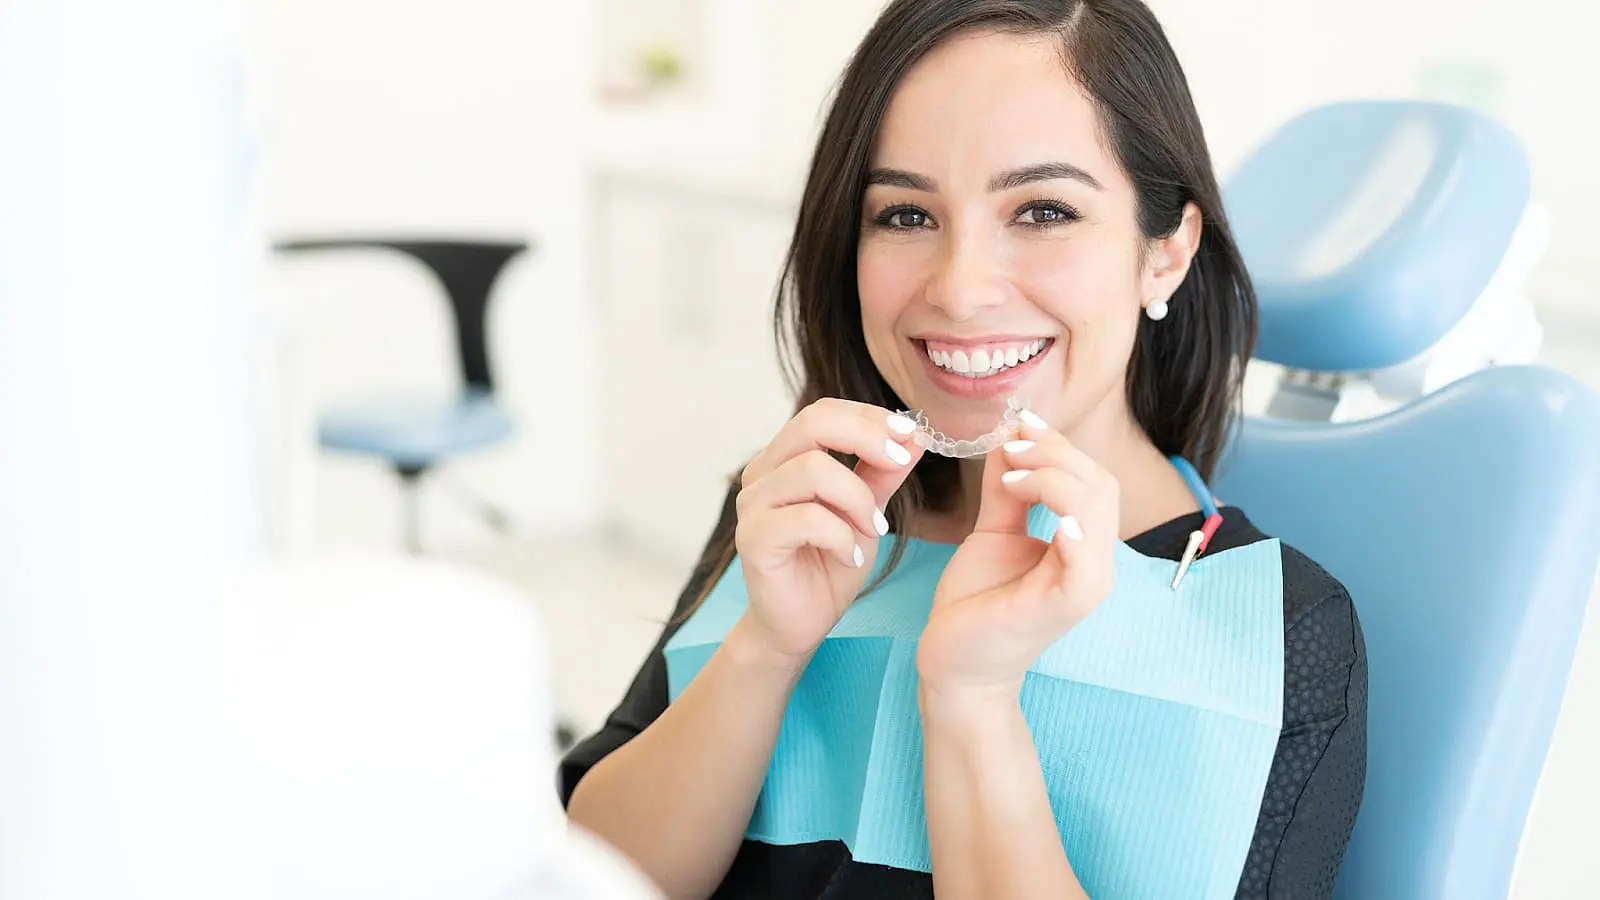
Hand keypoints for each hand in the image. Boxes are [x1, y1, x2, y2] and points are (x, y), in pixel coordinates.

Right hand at [734, 399, 924, 663]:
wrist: (800, 624)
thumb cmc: (828, 565)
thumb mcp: (865, 512)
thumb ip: (883, 474)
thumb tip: (916, 435)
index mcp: (785, 458)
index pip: (823, 412)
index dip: (868, 416)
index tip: (911, 434)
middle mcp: (763, 473)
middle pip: (811, 424)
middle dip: (865, 437)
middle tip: (900, 462)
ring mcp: (753, 505)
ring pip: (812, 470)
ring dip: (857, 498)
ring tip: (874, 530)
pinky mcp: (753, 539)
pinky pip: (806, 519)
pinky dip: (841, 536)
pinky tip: (852, 557)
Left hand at [918, 411, 1118, 699]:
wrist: (956, 662)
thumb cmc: (977, 602)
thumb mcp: (993, 532)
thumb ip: (1007, 491)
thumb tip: (1010, 439)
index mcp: (1082, 543)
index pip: (1091, 478)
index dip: (1059, 445)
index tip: (1019, 425)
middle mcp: (1094, 562)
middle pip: (1100, 485)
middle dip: (1056, 454)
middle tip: (1010, 448)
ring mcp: (1085, 585)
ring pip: (1096, 510)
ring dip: (1054, 479)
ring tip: (1012, 476)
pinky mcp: (1065, 606)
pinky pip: (1086, 564)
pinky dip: (1076, 533)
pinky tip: (1053, 518)